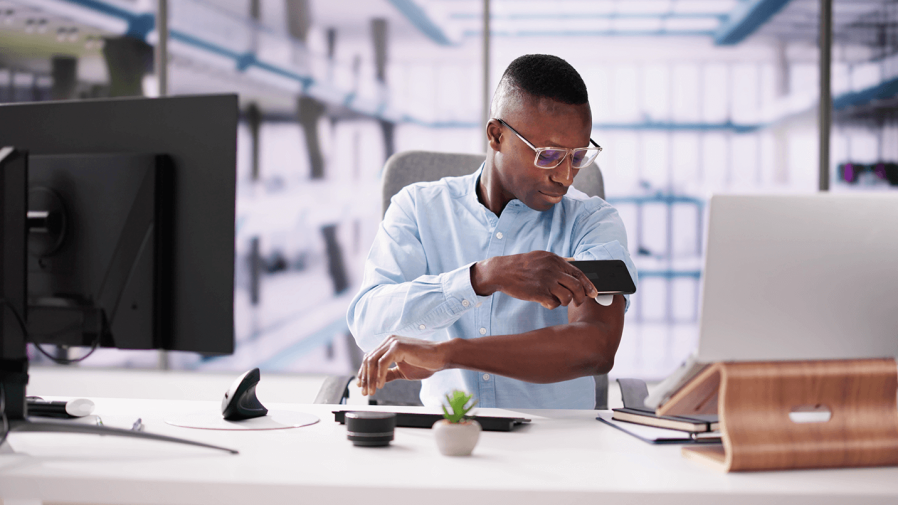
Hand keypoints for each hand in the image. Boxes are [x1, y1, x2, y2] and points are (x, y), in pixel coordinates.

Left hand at [356, 335, 448, 395]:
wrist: (441, 357)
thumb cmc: (425, 363)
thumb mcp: (402, 371)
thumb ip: (389, 373)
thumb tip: (377, 381)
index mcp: (389, 345)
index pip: (370, 358)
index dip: (363, 373)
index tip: (361, 386)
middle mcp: (388, 341)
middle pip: (368, 360)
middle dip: (364, 378)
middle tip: (365, 392)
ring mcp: (392, 342)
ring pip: (373, 361)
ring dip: (370, 378)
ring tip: (372, 391)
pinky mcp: (398, 346)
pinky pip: (382, 363)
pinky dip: (379, 375)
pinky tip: (380, 385)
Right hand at [471, 251, 597, 308]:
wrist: (502, 271)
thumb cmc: (521, 266)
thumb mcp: (541, 257)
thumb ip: (558, 262)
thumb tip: (575, 263)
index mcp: (555, 260)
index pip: (579, 273)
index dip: (588, 285)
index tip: (594, 293)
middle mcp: (553, 269)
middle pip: (577, 287)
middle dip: (580, 297)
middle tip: (577, 302)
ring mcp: (546, 281)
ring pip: (567, 297)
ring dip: (564, 302)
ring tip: (556, 300)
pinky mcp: (538, 293)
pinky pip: (554, 304)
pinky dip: (552, 305)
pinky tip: (545, 301)